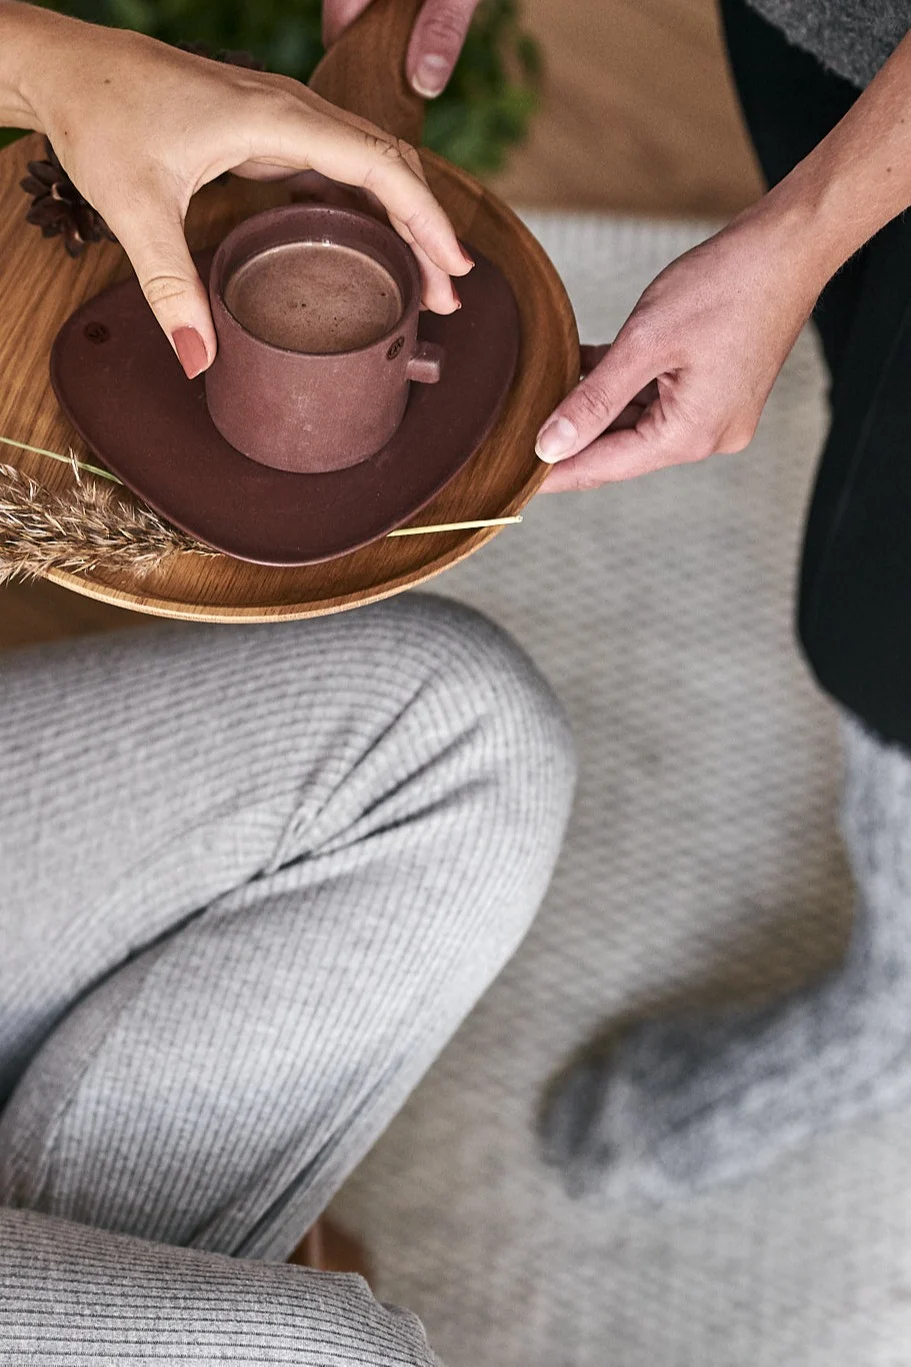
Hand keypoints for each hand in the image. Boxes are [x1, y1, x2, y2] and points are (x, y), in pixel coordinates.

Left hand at [10, 9, 470, 376]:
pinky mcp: (268, 130)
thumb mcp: (134, 207)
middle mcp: (289, 110)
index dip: (424, 217)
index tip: (454, 267)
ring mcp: (282, 117)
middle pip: (388, 164)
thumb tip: (199, 360)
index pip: (377, 164)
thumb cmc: (100, 116)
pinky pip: (339, 165)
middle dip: (427, 228)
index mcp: (274, 118)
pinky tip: (373, 247)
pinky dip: (368, 206)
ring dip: (404, 217)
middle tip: (448, 296)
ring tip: (427, 280)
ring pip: (369, 162)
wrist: (68, 68)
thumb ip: (170, 286)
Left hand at [535, 213, 822, 491]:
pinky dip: (624, 390)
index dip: (554, 472)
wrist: (788, 248)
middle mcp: (708, 438)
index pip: (605, 466)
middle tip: (515, 436)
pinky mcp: (718, 394)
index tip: (513, 478)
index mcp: (691, 434)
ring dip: (596, 408)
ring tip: (544, 395)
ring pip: (637, 424)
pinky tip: (585, 372)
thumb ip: (593, 400)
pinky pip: (658, 403)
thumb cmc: (725, 285)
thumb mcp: (644, 342)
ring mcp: (716, 418)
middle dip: (573, 438)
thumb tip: (548, 446)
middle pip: (621, 450)